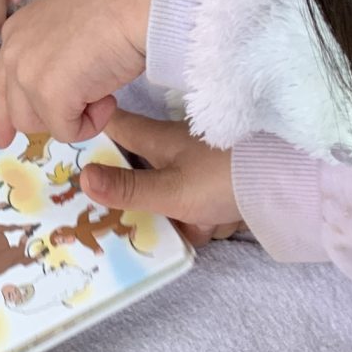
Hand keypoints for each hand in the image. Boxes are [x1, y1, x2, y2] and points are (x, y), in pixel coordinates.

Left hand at [0, 0, 159, 148]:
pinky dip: (93, 123)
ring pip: (37, 125)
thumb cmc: (115, 8)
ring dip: (72, 118)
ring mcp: (27, 75)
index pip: (1, 84)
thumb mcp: (67, 28)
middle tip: (84, 106)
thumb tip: (52, 89)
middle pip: (17, 111)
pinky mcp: (50, 96)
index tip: (5, 137)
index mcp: (15, 32)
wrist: (135, 4)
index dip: (6, 114)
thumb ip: (49, 54)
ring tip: (101, 92)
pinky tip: (109, 98)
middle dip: (49, 116)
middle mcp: (12, 52)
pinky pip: (67, 132)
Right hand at [79, 106, 243, 242]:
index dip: (89, 132)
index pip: (113, 126)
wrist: (285, 181)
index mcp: (156, 140)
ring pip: (174, 196)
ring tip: (199, 224)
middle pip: (142, 174)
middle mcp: (175, 149)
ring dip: (184, 217)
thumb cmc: (222, 178)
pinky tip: (223, 224)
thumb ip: (127, 189)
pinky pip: (203, 207)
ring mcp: (200, 167)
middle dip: (142, 202)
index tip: (66, 147)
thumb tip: (80, 177)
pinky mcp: (220, 186)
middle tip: (133, 220)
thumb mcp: (170, 190)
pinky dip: (211, 219)